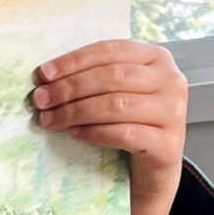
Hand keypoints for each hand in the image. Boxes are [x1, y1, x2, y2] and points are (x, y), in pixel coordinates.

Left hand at [30, 41, 187, 214]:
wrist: (155, 164)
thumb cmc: (132, 121)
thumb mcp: (121, 91)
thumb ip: (96, 77)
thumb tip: (46, 77)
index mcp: (156, 58)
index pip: (111, 51)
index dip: (75, 60)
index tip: (44, 74)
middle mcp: (171, 80)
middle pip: (112, 77)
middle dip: (70, 88)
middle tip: (40, 99)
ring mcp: (173, 112)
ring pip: (117, 105)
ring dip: (76, 112)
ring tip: (49, 119)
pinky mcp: (168, 144)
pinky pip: (124, 134)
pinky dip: (94, 133)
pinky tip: (74, 134)